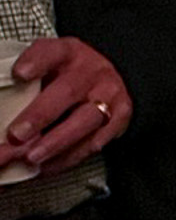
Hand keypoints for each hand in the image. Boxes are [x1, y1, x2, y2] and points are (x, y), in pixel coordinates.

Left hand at [6, 37, 131, 172]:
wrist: (109, 79)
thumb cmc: (69, 74)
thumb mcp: (49, 65)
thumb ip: (25, 81)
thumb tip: (1, 103)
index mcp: (68, 53)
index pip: (52, 52)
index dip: (36, 62)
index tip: (19, 74)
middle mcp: (92, 73)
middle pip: (67, 92)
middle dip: (40, 116)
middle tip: (16, 136)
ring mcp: (109, 96)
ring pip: (85, 121)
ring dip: (56, 143)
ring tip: (31, 158)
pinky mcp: (120, 118)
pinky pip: (95, 142)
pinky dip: (68, 158)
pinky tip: (46, 167)